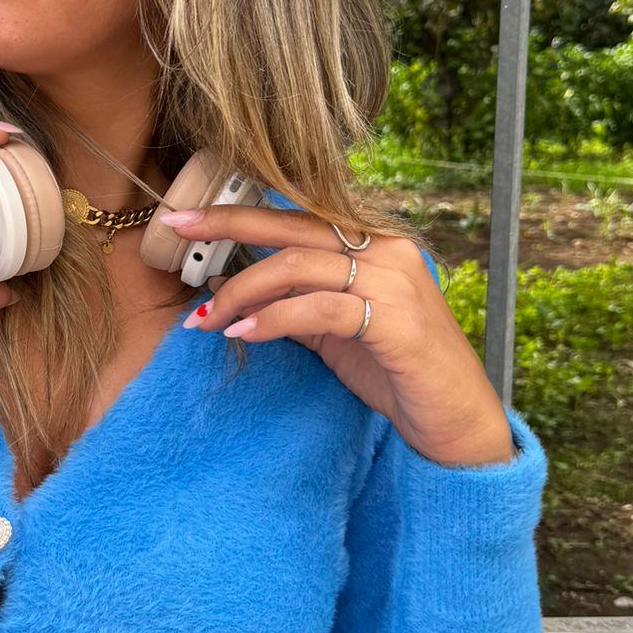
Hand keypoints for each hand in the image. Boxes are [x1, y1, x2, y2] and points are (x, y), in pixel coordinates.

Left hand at [167, 204, 515, 467]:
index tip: (184, 216)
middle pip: (292, 227)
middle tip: (176, 232)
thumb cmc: (395, 371)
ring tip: (208, 320)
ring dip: (241, 293)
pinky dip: (273, 320)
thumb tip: (230, 288)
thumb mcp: (336, 329)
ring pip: (297, 268)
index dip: (237, 212)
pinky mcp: (395, 322)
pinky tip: (244, 334)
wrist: (456, 420)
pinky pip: (318, 309)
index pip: (296, 215)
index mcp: (374, 242)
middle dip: (226, 227)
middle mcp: (387, 250)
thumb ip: (293, 302)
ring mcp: (395, 283)